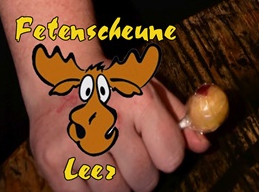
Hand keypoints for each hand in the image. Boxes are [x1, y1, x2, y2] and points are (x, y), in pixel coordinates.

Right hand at [29, 78, 208, 190]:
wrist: (58, 78)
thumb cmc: (113, 86)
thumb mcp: (150, 88)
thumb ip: (180, 117)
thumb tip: (204, 145)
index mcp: (138, 99)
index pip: (170, 155)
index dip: (168, 156)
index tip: (158, 149)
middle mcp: (110, 120)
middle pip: (144, 180)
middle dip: (143, 174)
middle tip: (131, 156)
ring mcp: (79, 143)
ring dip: (118, 184)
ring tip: (110, 160)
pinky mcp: (54, 162)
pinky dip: (91, 190)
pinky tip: (90, 167)